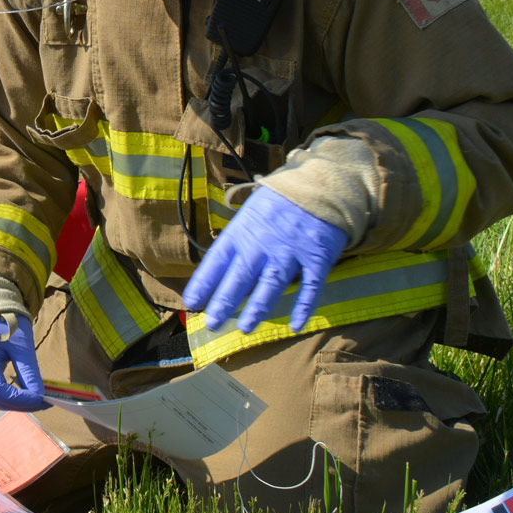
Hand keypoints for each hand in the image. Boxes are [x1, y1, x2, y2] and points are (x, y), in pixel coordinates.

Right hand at [0, 314, 43, 411]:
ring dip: (18, 403)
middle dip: (23, 403)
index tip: (43, 398)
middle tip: (47, 400)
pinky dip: (10, 397)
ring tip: (40, 398)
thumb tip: (41, 396)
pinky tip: (26, 394)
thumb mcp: (20, 345)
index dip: (21, 399)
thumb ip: (29, 372)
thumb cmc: (4, 324)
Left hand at [182, 186, 349, 334]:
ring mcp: (291, 252)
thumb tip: (220, 275)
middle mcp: (263, 244)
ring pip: (271, 285)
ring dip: (257, 309)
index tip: (191, 303)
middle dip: (224, 302)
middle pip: (240, 277)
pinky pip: (311, 287)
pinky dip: (304, 307)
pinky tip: (296, 325)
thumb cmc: (279, 203)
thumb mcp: (249, 213)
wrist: (320, 184)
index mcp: (242, 232)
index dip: (203, 283)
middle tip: (212, 324)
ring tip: (245, 328)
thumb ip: (236, 242)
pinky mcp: (317, 258)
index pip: (217, 261)